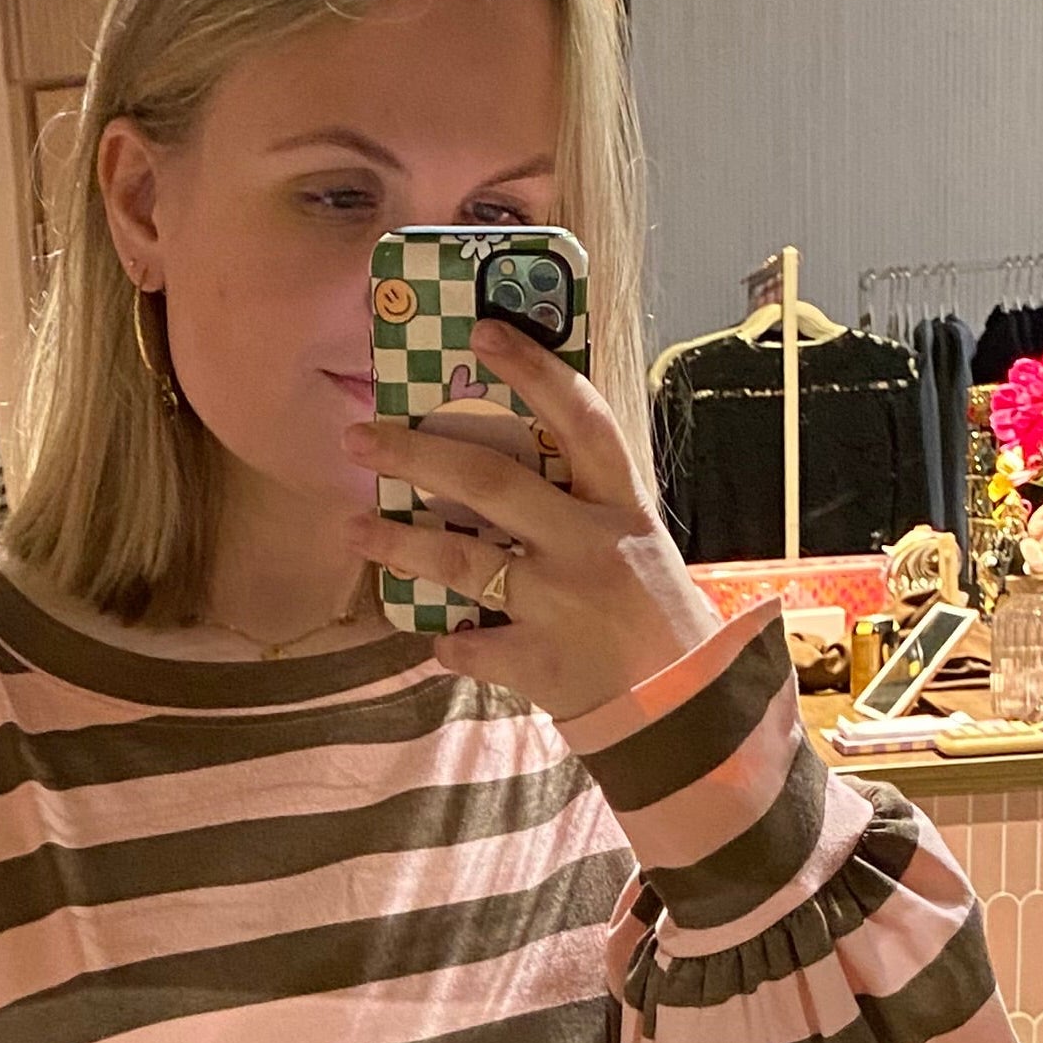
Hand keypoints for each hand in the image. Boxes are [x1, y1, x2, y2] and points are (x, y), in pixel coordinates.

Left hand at [344, 315, 726, 720]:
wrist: (687, 710)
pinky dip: (446, 644)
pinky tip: (433, 638)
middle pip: (490, 481)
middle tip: (360, 439)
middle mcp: (589, 543)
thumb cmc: (654, 617)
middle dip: (416, 455)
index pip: (579, 418)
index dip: (533, 370)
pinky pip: (469, 647)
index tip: (482, 331)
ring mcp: (562, 602)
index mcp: (620, 505)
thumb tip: (501, 469)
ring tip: (355, 529)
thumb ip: (581, 508)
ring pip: (463, 561)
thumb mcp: (635, 544)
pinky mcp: (541, 662)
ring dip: (400, 543)